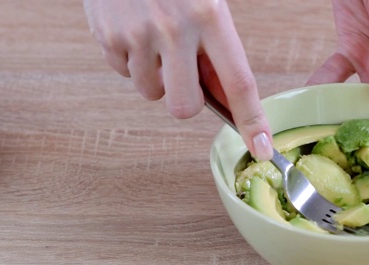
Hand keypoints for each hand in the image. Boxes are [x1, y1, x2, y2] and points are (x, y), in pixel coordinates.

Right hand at [83, 0, 273, 159]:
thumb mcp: (208, 2)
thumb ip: (216, 47)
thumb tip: (222, 96)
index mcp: (210, 16)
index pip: (239, 83)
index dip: (252, 120)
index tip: (261, 147)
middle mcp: (174, 29)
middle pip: (185, 107)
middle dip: (186, 100)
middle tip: (182, 72)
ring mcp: (137, 35)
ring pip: (152, 93)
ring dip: (157, 77)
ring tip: (155, 40)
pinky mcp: (107, 37)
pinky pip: (124, 74)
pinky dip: (132, 61)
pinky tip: (134, 31)